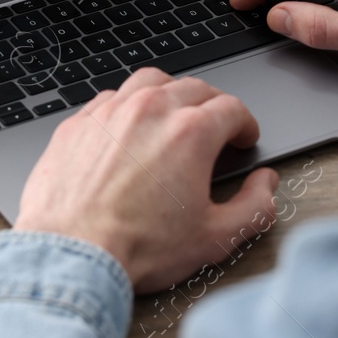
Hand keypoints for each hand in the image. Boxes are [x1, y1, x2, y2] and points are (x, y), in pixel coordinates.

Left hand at [15, 68, 278, 292]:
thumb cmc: (137, 248)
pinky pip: (111, 97)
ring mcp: (111, 112)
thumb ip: (253, 208)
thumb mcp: (214, 239)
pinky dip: (128, 106)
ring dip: (170, 94)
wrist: (72, 255)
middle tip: (215, 129)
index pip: (232, 108)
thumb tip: (265, 186)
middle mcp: (151, 110)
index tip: (242, 138)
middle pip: (195, 87)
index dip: (244, 124)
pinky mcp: (78, 123)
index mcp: (191, 132)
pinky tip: (129, 129)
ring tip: (173, 116)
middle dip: (213, 106)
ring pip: (151, 81)